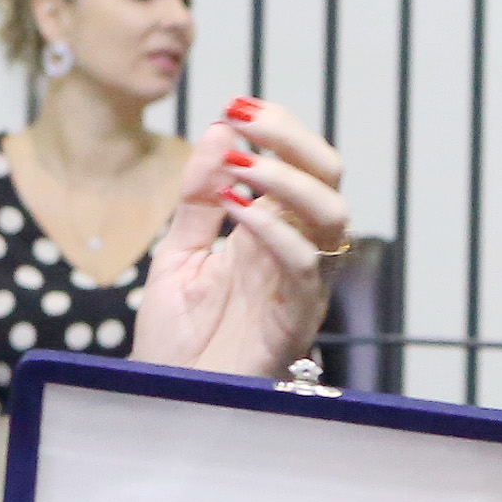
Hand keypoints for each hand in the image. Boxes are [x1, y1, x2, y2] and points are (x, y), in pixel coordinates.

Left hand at [133, 98, 352, 377]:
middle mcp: (295, 249)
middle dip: (291, 136)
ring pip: (333, 214)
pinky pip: (305, 262)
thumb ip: (199, 197)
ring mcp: (301, 282)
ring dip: (289, 179)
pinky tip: (235, 210)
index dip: (279, 126)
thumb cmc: (177, 337)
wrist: (168, 397)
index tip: (237, 104)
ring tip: (241, 166)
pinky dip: (273, 226)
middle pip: (329, 176)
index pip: (300, 162)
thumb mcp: (178, 252)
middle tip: (244, 118)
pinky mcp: (297, 316)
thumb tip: (219, 131)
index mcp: (271, 229)